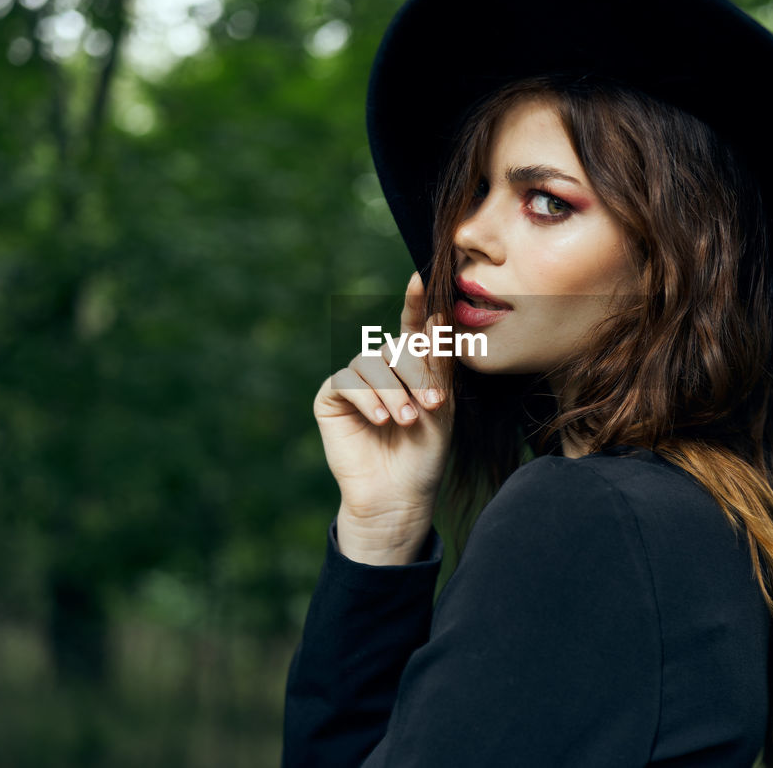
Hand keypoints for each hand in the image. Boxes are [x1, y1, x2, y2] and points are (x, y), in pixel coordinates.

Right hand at [313, 272, 453, 563]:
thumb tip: (436, 316)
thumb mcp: (441, 405)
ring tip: (407, 420)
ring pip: (370, 363)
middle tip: (432, 404)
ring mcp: (354, 381)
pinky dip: (366, 398)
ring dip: (393, 391)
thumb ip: (437, 363)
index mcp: (410, 365)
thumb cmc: (424, 453)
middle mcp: (380, 367)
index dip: (414, 302)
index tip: (420, 279)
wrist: (400, 495)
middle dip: (416, 374)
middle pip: (394, 346)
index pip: (412, 327)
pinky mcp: (330, 398)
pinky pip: (346, 382)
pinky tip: (380, 420)